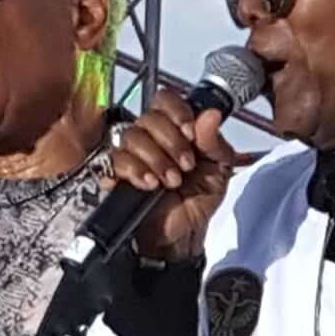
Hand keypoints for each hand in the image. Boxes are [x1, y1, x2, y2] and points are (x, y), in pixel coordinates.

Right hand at [111, 86, 241, 266]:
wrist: (183, 236)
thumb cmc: (197, 202)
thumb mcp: (219, 171)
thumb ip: (214, 142)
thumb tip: (211, 114)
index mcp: (175, 129)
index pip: (165, 99)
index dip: (177, 112)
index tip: (191, 134)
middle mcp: (151, 138)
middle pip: (148, 117)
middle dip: (171, 142)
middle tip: (186, 165)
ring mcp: (132, 155)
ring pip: (132, 136)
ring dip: (156, 159)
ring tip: (171, 181)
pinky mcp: (116, 175)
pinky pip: (116, 160)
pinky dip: (136, 171)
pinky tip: (151, 185)